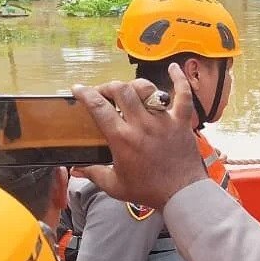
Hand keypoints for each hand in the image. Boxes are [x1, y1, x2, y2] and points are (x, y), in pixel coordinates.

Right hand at [73, 64, 206, 208]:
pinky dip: (179, 79)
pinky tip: (174, 67)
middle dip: (108, 87)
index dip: (85, 94)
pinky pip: (183, 94)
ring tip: (129, 90)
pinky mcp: (181, 121)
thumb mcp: (115, 186)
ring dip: (134, 85)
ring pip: (147, 89)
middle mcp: (142, 124)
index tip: (78, 89)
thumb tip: (76, 168)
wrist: (181, 193)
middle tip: (104, 93)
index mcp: (122, 138)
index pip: (99, 107)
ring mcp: (164, 120)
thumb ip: (94, 174)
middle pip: (121, 91)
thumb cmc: (149, 190)